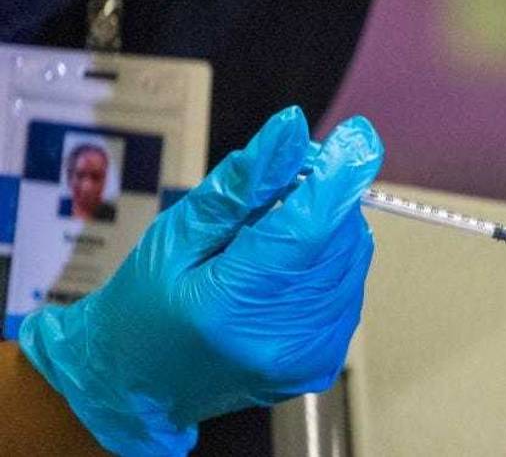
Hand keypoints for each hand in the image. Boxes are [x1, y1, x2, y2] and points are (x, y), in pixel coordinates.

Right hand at [20, 107, 382, 455]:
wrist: (138, 385)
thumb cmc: (144, 302)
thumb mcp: (176, 235)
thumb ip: (240, 185)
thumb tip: (292, 127)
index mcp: (230, 307)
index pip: (307, 229)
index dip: (339, 176)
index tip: (359, 135)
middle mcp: (280, 339)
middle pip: (338, 239)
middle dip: (324, 197)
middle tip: (280, 186)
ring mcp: (307, 357)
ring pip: (352, 259)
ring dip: (326, 229)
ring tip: (269, 235)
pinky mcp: (323, 362)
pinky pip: (348, 286)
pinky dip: (326, 262)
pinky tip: (283, 267)